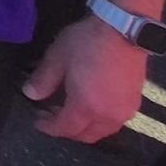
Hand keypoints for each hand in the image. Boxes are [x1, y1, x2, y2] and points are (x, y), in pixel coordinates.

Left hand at [23, 15, 147, 142]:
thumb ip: (43, 79)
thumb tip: (30, 94)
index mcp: (87, 106)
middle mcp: (108, 115)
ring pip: (102, 131)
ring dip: (85, 127)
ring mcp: (125, 110)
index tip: (38, 122)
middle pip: (86, 135)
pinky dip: (100, 121)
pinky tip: (91, 105)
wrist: (124, 29)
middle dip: (66, 130)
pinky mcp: (135, 102)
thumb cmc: (88, 42)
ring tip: (69, 110)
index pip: (65, 128)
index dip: (49, 127)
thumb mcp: (58, 57)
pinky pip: (114, 122)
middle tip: (51, 115)